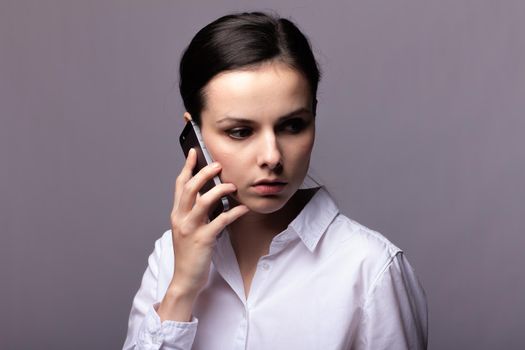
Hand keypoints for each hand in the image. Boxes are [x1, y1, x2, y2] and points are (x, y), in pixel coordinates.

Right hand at [158, 148, 248, 320]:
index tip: (194, 152)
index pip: (180, 185)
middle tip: (219, 165)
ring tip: (232, 186)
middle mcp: (181, 218)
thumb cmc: (190, 253)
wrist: (185, 279)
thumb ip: (195, 211)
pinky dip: (233, 213)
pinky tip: (243, 209)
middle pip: (190, 188)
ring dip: (219, 191)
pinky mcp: (203, 240)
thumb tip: (208, 194)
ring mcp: (190, 229)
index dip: (187, 167)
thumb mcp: (188, 228)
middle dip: (204, 173)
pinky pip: (220, 221)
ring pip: (203, 201)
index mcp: (177, 214)